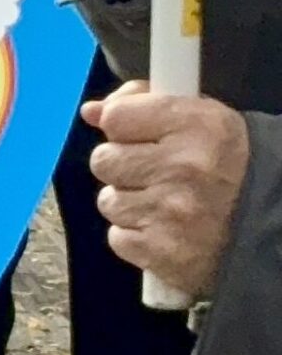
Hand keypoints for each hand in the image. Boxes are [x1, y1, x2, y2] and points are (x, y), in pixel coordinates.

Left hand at [82, 82, 251, 299]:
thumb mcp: (203, 119)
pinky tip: (163, 229)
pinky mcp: (161, 251)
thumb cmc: (230, 168)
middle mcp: (183, 167)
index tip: (139, 135)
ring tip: (164, 203)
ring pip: (108, 200)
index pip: (116, 116)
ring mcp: (170, 212)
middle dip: (123, 166)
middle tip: (154, 173)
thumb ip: (144, 103)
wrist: (269, 227)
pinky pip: (117, 237)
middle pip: (104, 160)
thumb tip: (91, 111)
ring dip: (129, 203)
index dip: (123, 126)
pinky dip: (135, 236)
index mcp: (197, 125)